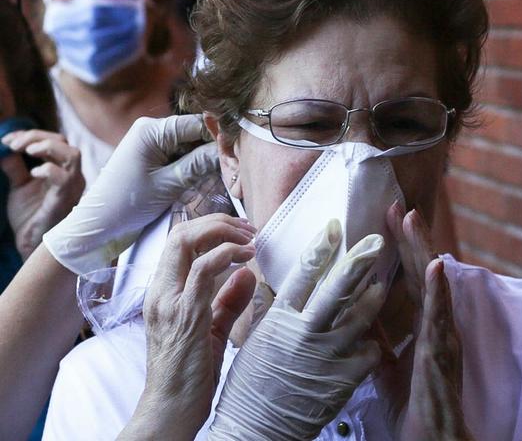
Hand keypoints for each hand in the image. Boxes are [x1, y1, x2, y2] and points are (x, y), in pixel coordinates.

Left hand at [0, 130, 83, 258]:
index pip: (55, 141)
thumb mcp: (19, 186)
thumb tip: (5, 147)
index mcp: (63, 170)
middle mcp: (72, 176)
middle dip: (36, 137)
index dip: (31, 136)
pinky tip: (32, 173)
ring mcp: (72, 187)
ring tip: (26, 150)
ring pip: (72, 154)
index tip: (7, 140)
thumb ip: (16, 166)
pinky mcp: (64, 199)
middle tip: (12, 143)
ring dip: (47, 147)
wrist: (32, 244)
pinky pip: (64, 178)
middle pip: (63, 142)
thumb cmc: (31, 216)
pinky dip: (47, 170)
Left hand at [42, 114, 218, 273]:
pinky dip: (193, 170)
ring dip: (205, 164)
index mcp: (151, 130)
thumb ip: (199, 165)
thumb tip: (228, 152)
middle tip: (233, 173)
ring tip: (222, 180)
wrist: (98, 226)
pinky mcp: (153, 160)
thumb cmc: (126, 205)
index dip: (220, 139)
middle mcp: (152, 131)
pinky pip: (181, 158)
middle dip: (214, 153)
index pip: (198, 125)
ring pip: (191, 148)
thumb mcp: (168, 185)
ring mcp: (152, 145)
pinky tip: (203, 183)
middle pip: (196, 135)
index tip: (239, 157)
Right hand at [118, 214, 256, 440]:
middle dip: (217, 222)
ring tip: (249, 239)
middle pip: (180, 234)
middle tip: (247, 228)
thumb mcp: (212, 330)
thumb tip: (247, 273)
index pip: (178, 242)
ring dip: (223, 233)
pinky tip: (244, 257)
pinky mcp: (185, 316)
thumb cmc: (188, 373)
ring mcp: (169, 302)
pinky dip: (224, 255)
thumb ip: (228, 301)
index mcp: (163, 292)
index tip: (240, 231)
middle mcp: (161, 292)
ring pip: (186, 243)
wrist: (170, 409)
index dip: (209, 227)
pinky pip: (201, 271)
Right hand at [209, 220, 385, 440]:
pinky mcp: (342, 381)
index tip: (335, 226)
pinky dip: (371, 343)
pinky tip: (370, 339)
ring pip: (360, 317)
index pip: (303, 273)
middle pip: (337, 289)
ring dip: (374, 297)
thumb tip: (265, 280)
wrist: (256, 430)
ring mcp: (326, 357)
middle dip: (358, 261)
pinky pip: (368, 353)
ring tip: (381, 284)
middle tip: (377, 241)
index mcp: (280, 319)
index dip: (321, 247)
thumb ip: (264, 309)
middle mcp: (304, 333)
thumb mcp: (251, 340)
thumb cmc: (250, 385)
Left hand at [381, 203, 469, 439]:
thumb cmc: (414, 405)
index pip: (411, 278)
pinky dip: (439, 290)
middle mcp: (435, 325)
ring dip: (423, 251)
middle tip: (396, 205)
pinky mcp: (441, 353)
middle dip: (410, 238)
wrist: (431, 440)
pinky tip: (436, 265)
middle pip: (422, 272)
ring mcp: (441, 336)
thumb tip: (357, 311)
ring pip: (433, 285)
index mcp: (423, 325)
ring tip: (411, 219)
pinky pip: (440, 317)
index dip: (401, 248)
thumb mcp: (385, 364)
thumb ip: (376, 336)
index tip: (386, 219)